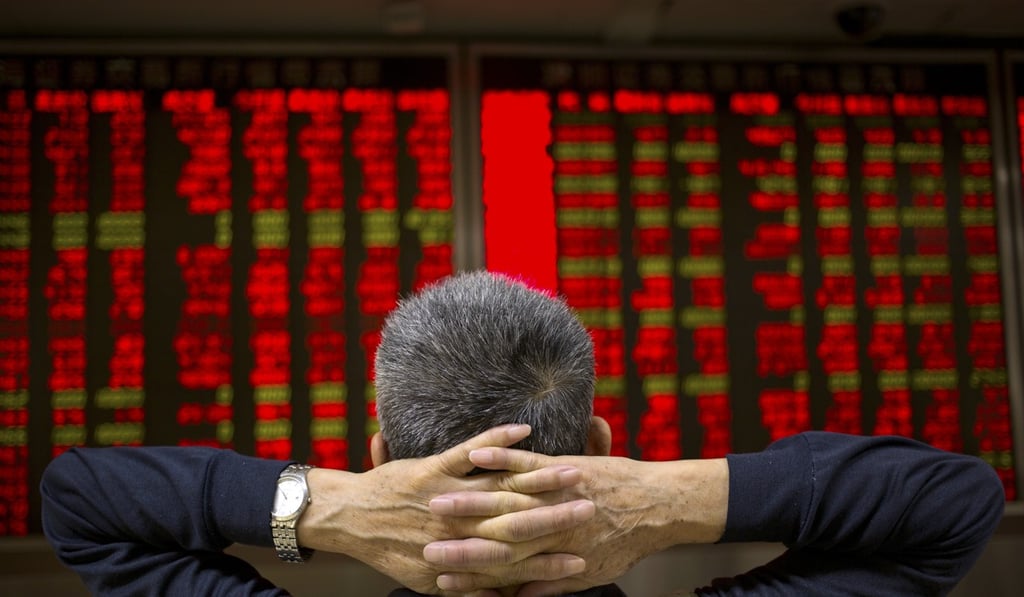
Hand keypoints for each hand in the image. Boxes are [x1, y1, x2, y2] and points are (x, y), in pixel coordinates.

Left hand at [298, 425, 596, 594]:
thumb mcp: (425, 576)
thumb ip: (465, 586)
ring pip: (501, 489)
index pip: (517, 563)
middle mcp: (459, 529)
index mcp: (461, 556)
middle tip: (593, 511)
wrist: (346, 521)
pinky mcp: (432, 471)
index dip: (553, 563)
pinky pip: (467, 453)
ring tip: (576, 474)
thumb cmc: (386, 546)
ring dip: (540, 480)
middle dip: (559, 517)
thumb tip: (500, 596)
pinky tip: (522, 429)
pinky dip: (496, 442)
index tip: (585, 560)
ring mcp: (447, 497)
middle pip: (519, 523)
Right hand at [424, 448, 729, 595]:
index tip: (436, 577)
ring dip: (465, 501)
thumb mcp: (594, 572)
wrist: (666, 509)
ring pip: (503, 496)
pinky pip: (526, 461)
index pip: (500, 566)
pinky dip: (499, 453)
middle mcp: (545, 527)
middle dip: (455, 541)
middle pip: (494, 533)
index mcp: (550, 554)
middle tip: (422, 546)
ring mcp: (552, 496)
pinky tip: (476, 455)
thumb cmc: (630, 539)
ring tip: (433, 503)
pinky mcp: (562, 469)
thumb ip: (556, 585)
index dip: (466, 573)